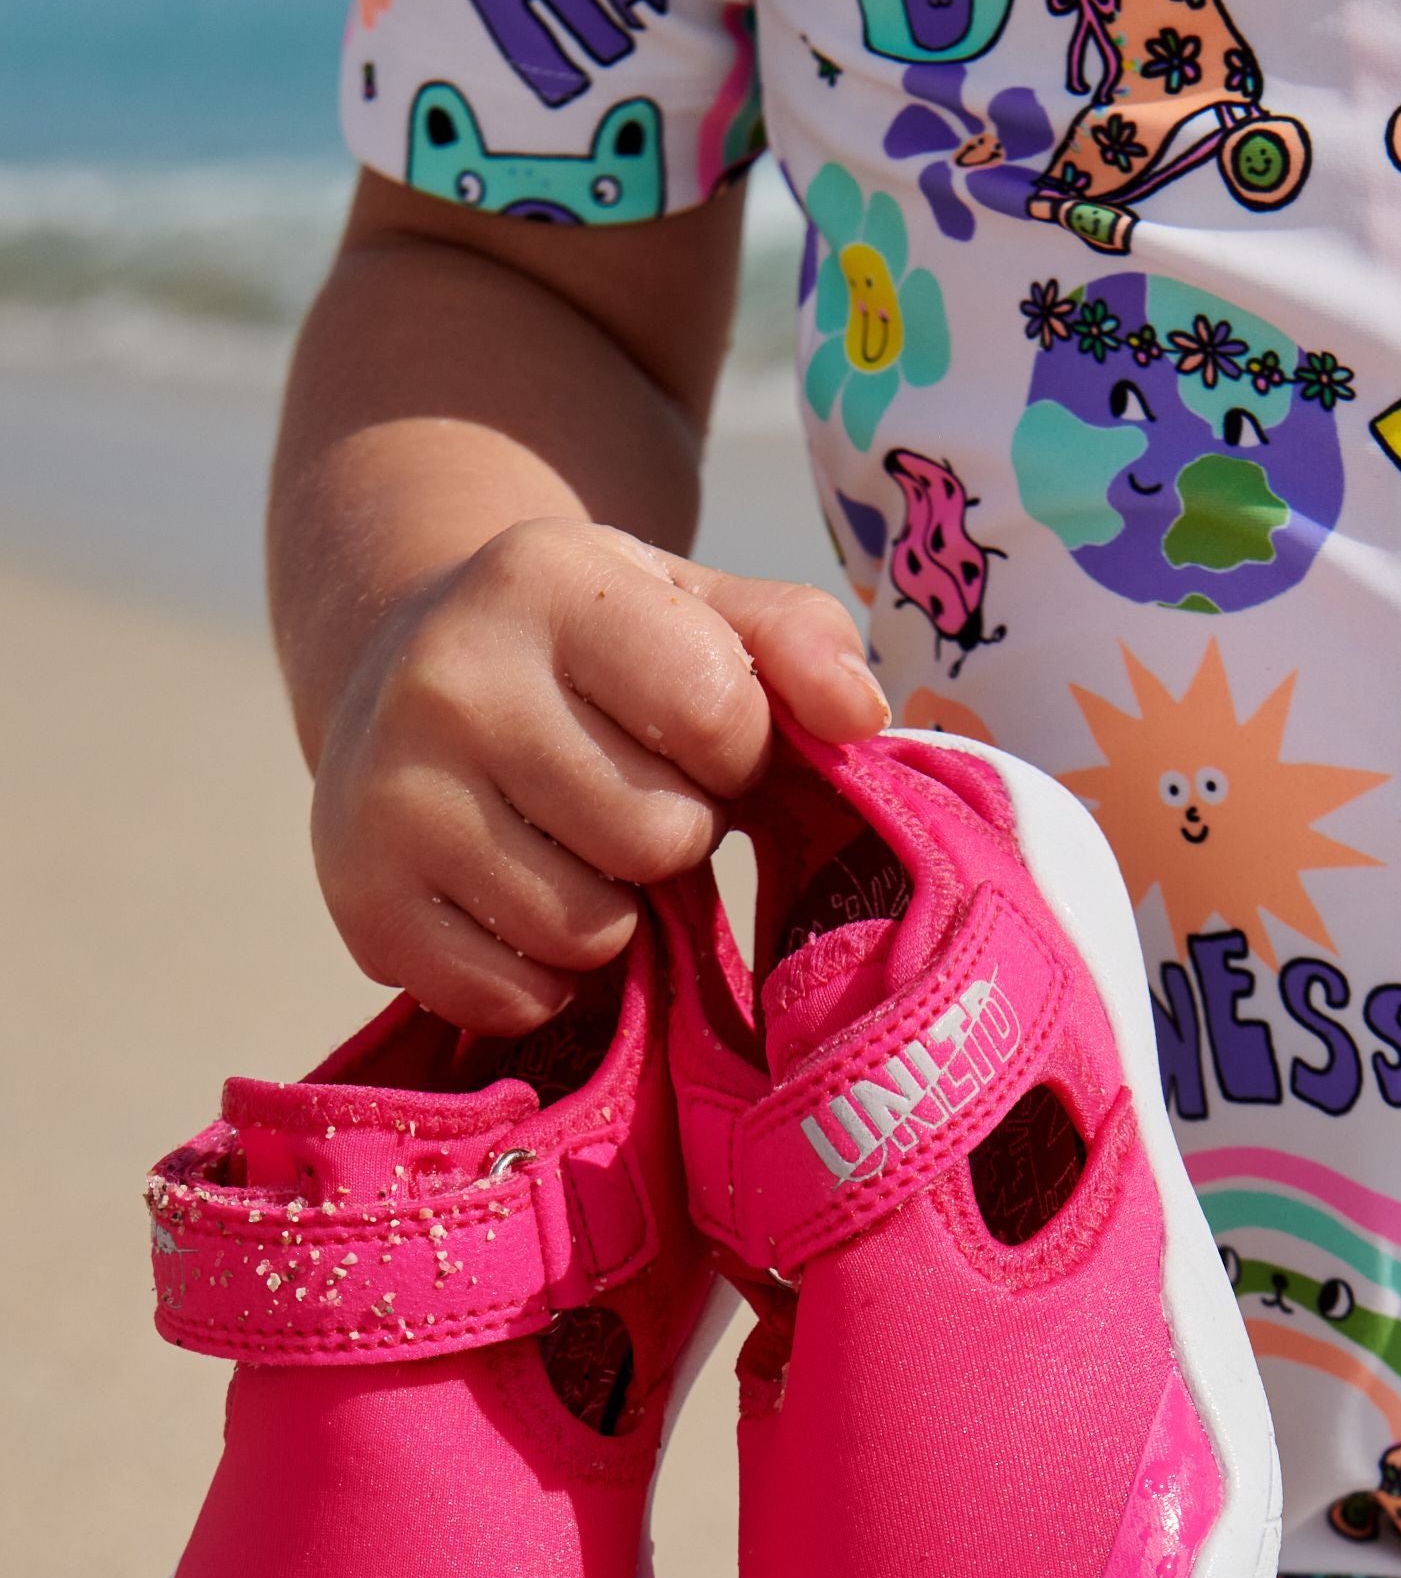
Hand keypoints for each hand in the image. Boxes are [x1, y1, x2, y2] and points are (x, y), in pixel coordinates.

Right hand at [310, 517, 886, 1033]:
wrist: (401, 669)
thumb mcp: (689, 608)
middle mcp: (449, 679)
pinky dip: (541, 974)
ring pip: (589, 929)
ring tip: (570, 843)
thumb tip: (862, 716)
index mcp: (545, 581)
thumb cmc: (587, 654)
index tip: (691, 733)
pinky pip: (515, 996)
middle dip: (673, 832)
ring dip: (612, 910)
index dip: (737, 749)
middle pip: (658, 837)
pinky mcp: (361, 903)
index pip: (719, 716)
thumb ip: (796, 641)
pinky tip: (514, 897)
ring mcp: (392, 797)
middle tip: (624, 794)